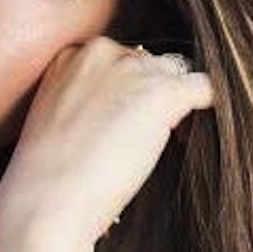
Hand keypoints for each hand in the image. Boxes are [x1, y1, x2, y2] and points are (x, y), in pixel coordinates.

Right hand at [0, 37, 213, 250]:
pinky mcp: (163, 93)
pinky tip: (190, 134)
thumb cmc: (47, 172)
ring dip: (174, 102)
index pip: (117, 58)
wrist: (49, 200)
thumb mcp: (55, 114)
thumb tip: (120, 104)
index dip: (126, 89)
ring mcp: (133, 70)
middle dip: (150, 93)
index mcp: (72, 55)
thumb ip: (85, 95)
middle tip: (140, 134)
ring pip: (176, 73)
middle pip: (148, 63)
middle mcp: (102, 52)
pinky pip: (203, 88)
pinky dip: (206, 107)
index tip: (123, 118)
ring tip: (164, 139)